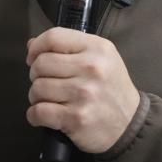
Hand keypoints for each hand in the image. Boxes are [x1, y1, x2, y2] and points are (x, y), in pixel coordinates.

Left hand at [25, 27, 139, 153]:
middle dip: (36, 74)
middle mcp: (91, 68)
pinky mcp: (76, 118)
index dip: (36, 47)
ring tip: (50, 99)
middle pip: (41, 64)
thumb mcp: (101, 58)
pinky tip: (45, 114)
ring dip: (36, 97)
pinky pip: (38, 112)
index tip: (33, 57)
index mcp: (97, 48)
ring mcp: (83, 94)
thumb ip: (69, 46)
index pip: (53, 37)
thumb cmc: (111, 88)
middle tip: (47, 82)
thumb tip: (32, 44)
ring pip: (37, 88)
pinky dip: (35, 115)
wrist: (130, 124)